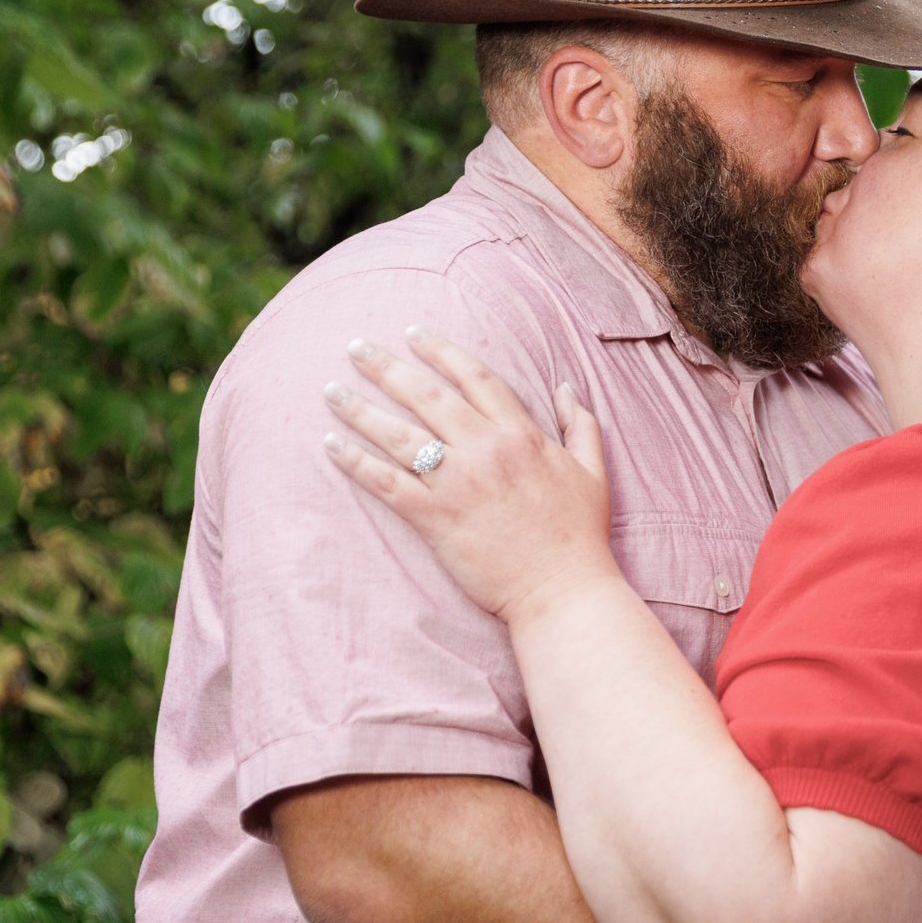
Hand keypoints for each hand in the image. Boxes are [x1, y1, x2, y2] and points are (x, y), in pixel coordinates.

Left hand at [322, 328, 616, 623]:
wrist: (563, 590)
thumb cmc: (580, 536)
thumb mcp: (592, 472)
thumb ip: (581, 425)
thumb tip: (566, 386)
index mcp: (522, 435)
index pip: (476, 378)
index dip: (442, 351)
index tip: (414, 332)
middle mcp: (486, 450)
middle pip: (427, 396)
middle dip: (387, 367)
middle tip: (356, 347)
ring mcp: (459, 483)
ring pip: (399, 434)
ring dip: (360, 409)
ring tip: (331, 391)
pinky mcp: (436, 518)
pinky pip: (386, 482)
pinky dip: (355, 461)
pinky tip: (329, 444)